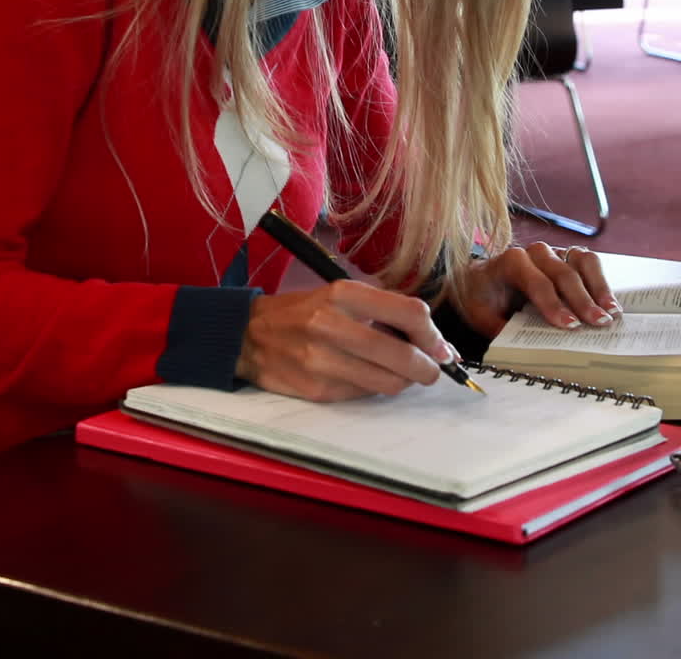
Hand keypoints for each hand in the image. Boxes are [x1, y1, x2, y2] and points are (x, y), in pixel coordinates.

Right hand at [236, 281, 460, 401]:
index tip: (440, 345)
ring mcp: (323, 361)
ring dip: (406, 382)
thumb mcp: (337, 295)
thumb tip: (428, 337)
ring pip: (388, 382)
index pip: (408, 312)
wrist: (247, 336)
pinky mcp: (317, 389)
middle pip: (403, 354)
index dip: (432, 334)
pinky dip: (376, 388)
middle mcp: (332, 325)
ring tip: (404, 374)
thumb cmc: (301, 312)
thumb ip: (380, 310)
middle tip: (433, 368)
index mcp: (342, 294)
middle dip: (428, 367)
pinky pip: (364, 394)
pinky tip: (370, 377)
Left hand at [448, 242, 621, 338]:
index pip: (535, 281)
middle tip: (598, 323)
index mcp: (509, 263)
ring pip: (580, 261)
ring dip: (598, 287)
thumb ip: (505, 330)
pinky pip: (589, 262)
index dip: (553, 303)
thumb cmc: (483, 300)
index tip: (569, 325)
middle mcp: (533, 252)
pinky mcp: (567, 257)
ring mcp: (552, 252)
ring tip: (611, 313)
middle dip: (581, 299)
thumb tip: (530, 350)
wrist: (481, 280)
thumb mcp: (484, 318)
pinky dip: (602, 281)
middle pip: (562, 273)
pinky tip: (610, 304)